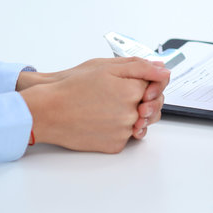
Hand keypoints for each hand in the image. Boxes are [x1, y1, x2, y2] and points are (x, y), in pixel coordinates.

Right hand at [20, 58, 169, 152]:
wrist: (48, 112)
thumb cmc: (73, 87)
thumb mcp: (106, 67)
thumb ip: (140, 67)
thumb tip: (164, 70)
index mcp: (134, 91)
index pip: (156, 87)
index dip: (145, 84)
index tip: (132, 84)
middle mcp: (133, 113)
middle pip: (151, 108)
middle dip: (142, 101)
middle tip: (118, 97)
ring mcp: (124, 132)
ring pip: (139, 124)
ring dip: (131, 116)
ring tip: (108, 109)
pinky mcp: (115, 146)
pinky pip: (126, 137)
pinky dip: (117, 130)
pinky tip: (101, 121)